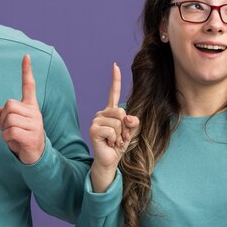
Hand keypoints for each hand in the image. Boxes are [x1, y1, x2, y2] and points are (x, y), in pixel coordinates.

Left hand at [0, 55, 44, 163]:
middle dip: (2, 118)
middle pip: (8, 105)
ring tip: (12, 136)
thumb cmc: (20, 137)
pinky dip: (6, 138)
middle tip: (8, 129)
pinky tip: (13, 142)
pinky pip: (10, 132)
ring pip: (8, 119)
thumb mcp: (7, 125)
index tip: (26, 56)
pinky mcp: (32, 137)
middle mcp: (34, 112)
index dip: (26, 71)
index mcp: (30, 106)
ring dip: (4, 130)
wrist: (34, 155)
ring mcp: (35, 124)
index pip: (29, 86)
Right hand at [89, 63, 138, 192]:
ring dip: (120, 135)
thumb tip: (127, 117)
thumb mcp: (131, 132)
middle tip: (120, 137)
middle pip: (121, 112)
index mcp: (111, 112)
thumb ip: (133, 122)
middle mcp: (101, 113)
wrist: (110, 160)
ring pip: (118, 122)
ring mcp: (96, 120)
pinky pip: (112, 130)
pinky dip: (114, 139)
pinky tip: (108, 143)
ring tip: (114, 141)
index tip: (115, 65)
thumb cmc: (119, 145)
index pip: (114, 93)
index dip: (115, 79)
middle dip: (126, 127)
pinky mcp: (94, 129)